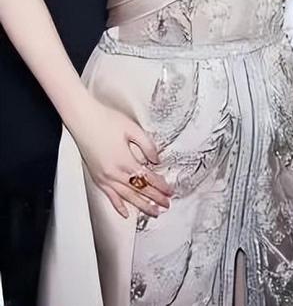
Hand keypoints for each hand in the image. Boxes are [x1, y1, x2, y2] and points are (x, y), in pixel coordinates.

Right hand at [70, 99, 172, 218]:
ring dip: (141, 206)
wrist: (83, 119)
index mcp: (125, 160)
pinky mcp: (97, 177)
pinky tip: (125, 213)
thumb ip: (147, 145)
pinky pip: (109, 196)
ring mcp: (105, 177)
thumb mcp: (133, 128)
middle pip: (139, 190)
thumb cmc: (106, 120)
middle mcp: (115, 173)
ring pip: (126, 197)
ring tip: (153, 212)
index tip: (169, 191)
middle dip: (155, 199)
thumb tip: (156, 159)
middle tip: (166, 205)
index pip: (148, 178)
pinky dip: (118, 206)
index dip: (160, 186)